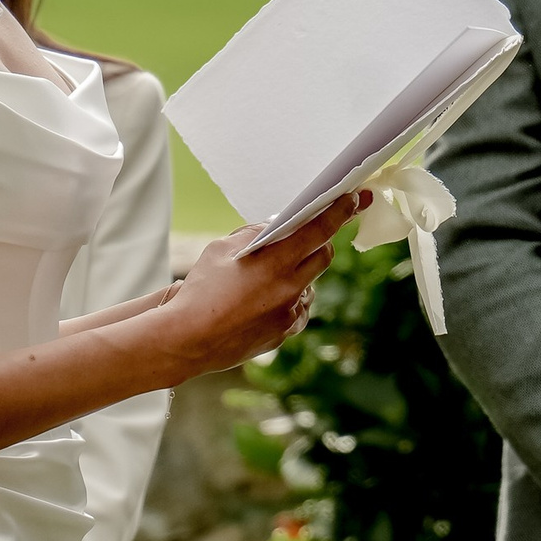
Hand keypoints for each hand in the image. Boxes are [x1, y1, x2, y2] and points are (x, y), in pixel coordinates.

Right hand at [157, 192, 361, 378]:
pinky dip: (289, 300)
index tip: (353, 199)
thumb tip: (276, 226)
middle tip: (309, 236)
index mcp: (275, 262)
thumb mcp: (221, 249)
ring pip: (309, 285)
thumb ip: (255, 235)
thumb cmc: (201, 291)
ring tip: (270, 275)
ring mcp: (289, 313)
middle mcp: (289, 289)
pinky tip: (267, 299)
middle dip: (320, 243)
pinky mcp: (284, 333)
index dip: (340, 212)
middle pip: (324, 256)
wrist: (187, 340)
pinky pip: (298, 309)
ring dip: (300, 274)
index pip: (319, 230)